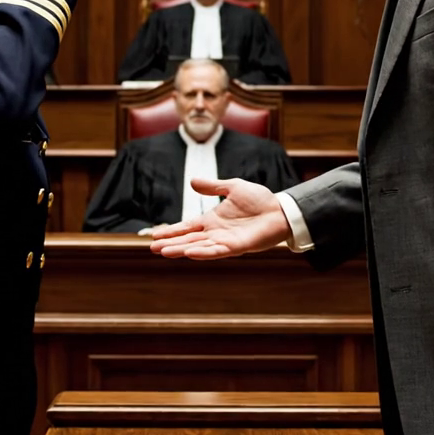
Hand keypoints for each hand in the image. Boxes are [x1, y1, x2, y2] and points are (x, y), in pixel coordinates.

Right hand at [149, 177, 290, 258]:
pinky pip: (217, 251)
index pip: (187, 227)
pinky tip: (190, 253)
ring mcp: (225, 241)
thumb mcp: (233, 187)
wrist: (281, 209)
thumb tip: (192, 181)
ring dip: (181, 250)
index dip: (172, 230)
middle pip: (188, 239)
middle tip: (152, 247)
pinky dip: (203, 252)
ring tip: (164, 252)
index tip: (155, 234)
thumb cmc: (260, 199)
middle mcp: (216, 233)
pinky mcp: (237, 246)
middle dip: (170, 243)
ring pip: (199, 247)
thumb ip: (213, 186)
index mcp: (212, 220)